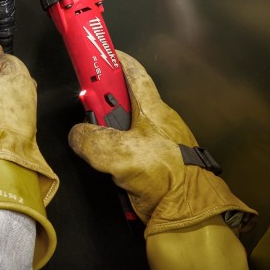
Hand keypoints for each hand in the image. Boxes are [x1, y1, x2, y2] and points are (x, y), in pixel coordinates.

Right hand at [68, 51, 255, 236]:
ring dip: (111, 136)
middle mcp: (160, 122)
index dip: (118, 61)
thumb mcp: (118, 153)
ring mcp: (162, 144)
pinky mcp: (160, 167)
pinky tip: (110, 169)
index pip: (135, 74)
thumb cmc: (162, 173)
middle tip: (87, 111)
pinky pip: (133, 155)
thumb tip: (78, 134)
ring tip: (96, 148)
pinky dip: (119, 158)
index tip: (102, 56)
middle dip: (107, 104)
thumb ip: (91, 140)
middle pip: (128, 103)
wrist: (191, 213)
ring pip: (129, 130)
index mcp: (154, 109)